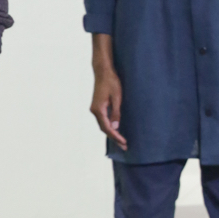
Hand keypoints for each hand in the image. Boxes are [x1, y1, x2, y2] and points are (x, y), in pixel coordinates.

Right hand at [90, 33, 126, 147]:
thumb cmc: (111, 82)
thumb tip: (115, 128)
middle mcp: (94, 111)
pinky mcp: (97, 106)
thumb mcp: (117, 97)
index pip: (107, 128)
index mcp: (98, 110)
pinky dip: (109, 126)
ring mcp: (94, 109)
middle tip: (124, 146)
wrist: (103, 71)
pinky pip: (103, 120)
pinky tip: (116, 129)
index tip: (124, 142)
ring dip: (111, 133)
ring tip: (121, 141)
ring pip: (103, 125)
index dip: (116, 136)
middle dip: (114, 138)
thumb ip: (116, 113)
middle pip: (104, 129)